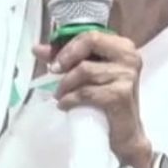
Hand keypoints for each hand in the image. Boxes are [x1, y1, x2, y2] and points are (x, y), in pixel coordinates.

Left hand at [34, 30, 153, 167]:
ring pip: (85, 70)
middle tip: (53, 72)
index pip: (91, 34)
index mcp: (123, 47)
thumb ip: (66, 59)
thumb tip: (38, 49)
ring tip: (60, 95)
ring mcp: (127, 76)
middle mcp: (129, 57)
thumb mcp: (88, 76)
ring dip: (65, 84)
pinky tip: (65, 104)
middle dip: (67, 57)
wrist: (125, 133)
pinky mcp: (121, 95)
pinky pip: (86, 92)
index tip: (53, 60)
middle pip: (90, 42)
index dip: (68, 45)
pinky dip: (70, 99)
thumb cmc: (107, 101)